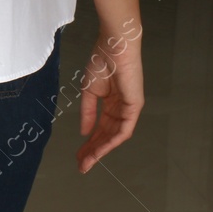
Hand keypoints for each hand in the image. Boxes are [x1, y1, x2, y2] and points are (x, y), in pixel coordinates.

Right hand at [76, 30, 143, 172]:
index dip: (88, 144)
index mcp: (110, 104)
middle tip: (81, 165)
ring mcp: (128, 108)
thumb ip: (87, 113)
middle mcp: (120, 109)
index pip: (99, 129)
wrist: (113, 46)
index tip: (77, 156)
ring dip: (101, 151)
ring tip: (87, 162)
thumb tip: (84, 132)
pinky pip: (124, 130)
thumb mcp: (89, 92)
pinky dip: (112, 142)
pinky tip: (100, 150)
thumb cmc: (102, 62)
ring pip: (115, 137)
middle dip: (93, 151)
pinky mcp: (134, 106)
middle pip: (106, 136)